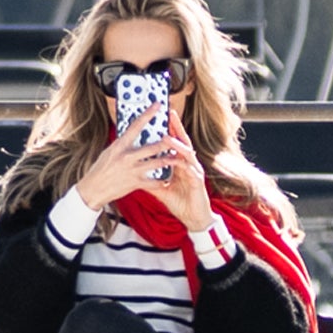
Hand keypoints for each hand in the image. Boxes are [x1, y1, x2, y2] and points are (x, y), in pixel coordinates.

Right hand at [74, 105, 182, 209]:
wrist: (92, 189)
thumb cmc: (101, 168)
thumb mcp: (110, 151)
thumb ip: (123, 143)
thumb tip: (132, 133)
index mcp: (120, 145)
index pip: (136, 125)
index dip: (148, 114)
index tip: (158, 104)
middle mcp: (127, 156)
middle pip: (153, 147)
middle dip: (167, 142)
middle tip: (176, 136)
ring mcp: (133, 170)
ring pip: (158, 163)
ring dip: (169, 160)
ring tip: (177, 157)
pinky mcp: (135, 183)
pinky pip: (154, 182)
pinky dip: (161, 181)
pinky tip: (167, 180)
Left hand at [160, 101, 212, 231]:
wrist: (194, 218)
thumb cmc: (180, 202)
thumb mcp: (161, 190)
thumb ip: (150, 181)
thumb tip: (134, 175)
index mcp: (180, 164)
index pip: (174, 143)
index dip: (169, 130)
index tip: (160, 117)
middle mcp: (189, 164)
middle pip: (183, 142)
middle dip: (177, 128)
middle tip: (170, 114)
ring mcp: (194, 171)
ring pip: (187, 154)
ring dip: (177, 145)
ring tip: (167, 137)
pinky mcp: (198, 181)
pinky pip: (191, 170)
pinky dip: (184, 164)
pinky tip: (178, 158)